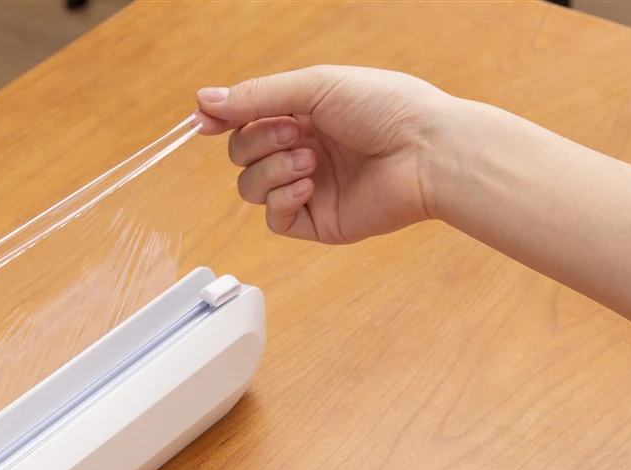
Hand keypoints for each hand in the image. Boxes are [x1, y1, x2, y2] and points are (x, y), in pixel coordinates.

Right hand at [195, 66, 458, 242]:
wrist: (426, 152)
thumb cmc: (385, 108)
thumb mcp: (314, 87)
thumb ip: (257, 96)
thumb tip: (204, 101)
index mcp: (305, 114)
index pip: (246, 119)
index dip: (223, 120)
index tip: (204, 121)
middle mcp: (305, 150)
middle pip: (241, 154)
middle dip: (257, 142)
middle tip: (293, 133)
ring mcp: (311, 188)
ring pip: (251, 188)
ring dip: (270, 171)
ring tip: (310, 161)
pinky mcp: (321, 222)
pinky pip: (276, 219)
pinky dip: (281, 200)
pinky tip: (307, 185)